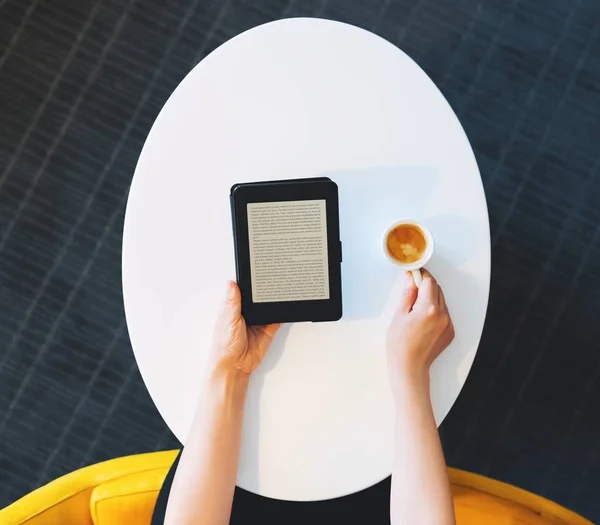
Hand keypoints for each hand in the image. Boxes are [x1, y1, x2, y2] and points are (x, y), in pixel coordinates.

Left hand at [210, 281, 280, 376]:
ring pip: (269, 306)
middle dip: (266, 291)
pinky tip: (285, 307)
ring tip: (281, 291)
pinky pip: (278, 318)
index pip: (244, 290)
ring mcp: (259, 320)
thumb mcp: (228, 319)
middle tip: (273, 280)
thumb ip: (233, 302)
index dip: (250, 282)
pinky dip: (282, 313)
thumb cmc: (225, 345)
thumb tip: (231, 283)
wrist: (236, 366)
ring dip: (274, 301)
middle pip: (259, 297)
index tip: (257, 271)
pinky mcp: (269, 329)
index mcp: (234, 306)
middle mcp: (247, 312)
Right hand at [386, 270, 454, 393]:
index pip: (429, 282)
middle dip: (425, 287)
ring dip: (430, 299)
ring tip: (415, 311)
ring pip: (441, 301)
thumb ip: (408, 293)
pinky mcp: (450, 332)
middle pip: (437, 289)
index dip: (420, 275)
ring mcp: (448, 324)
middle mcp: (442, 315)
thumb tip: (411, 277)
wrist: (409, 367)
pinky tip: (422, 321)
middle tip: (411, 293)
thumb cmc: (400, 344)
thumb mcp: (399, 315)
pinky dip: (435, 311)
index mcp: (428, 309)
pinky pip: (444, 314)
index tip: (413, 274)